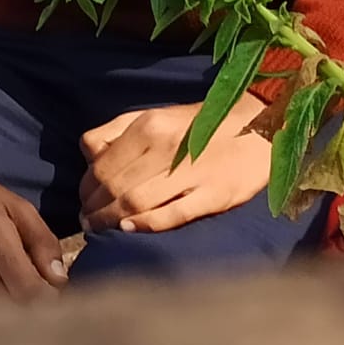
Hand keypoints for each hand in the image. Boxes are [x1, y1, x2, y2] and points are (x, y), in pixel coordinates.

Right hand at [0, 141, 68, 314]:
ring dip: (6, 320)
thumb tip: (59, 281)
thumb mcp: (14, 205)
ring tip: (17, 309)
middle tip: (41, 307)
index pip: (31, 291)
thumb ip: (42, 241)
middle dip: (32, 313)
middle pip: (11, 309)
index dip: (50, 303)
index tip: (58, 300)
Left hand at [78, 94, 272, 233]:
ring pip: (136, 201)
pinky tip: (129, 228)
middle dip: (94, 206)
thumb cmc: (200, 124)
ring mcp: (190, 173)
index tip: (83, 200)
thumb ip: (118, 132)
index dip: (85, 186)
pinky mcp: (214, 195)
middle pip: (114, 185)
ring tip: (100, 228)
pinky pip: (172, 214)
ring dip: (111, 219)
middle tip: (87, 220)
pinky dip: (146, 224)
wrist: (260, 125)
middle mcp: (164, 148)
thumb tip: (89, 156)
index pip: (101, 163)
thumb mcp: (155, 116)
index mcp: (147, 126)